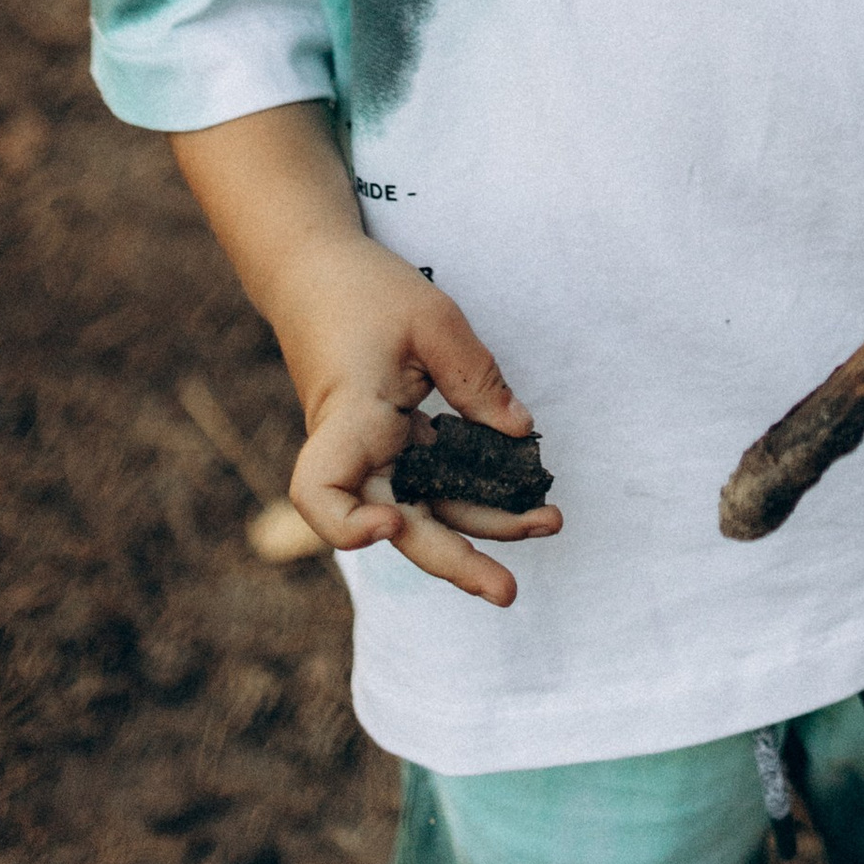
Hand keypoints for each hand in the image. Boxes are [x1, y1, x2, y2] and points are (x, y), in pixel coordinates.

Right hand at [279, 235, 563, 607]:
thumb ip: (475, 378)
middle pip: (397, 525)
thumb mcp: (431, 319)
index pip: (321, 493)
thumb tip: (521, 435)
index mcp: (349, 419)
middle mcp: (356, 449)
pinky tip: (522, 486)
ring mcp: (375, 449)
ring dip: (482, 522)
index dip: (348, 527)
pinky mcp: (393, 439)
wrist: (316, 270)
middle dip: (454, 562)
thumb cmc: (365, 290)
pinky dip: (474, 486)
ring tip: (547, 521)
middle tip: (509, 593)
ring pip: (427, 506)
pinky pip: (434, 476)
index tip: (391, 524)